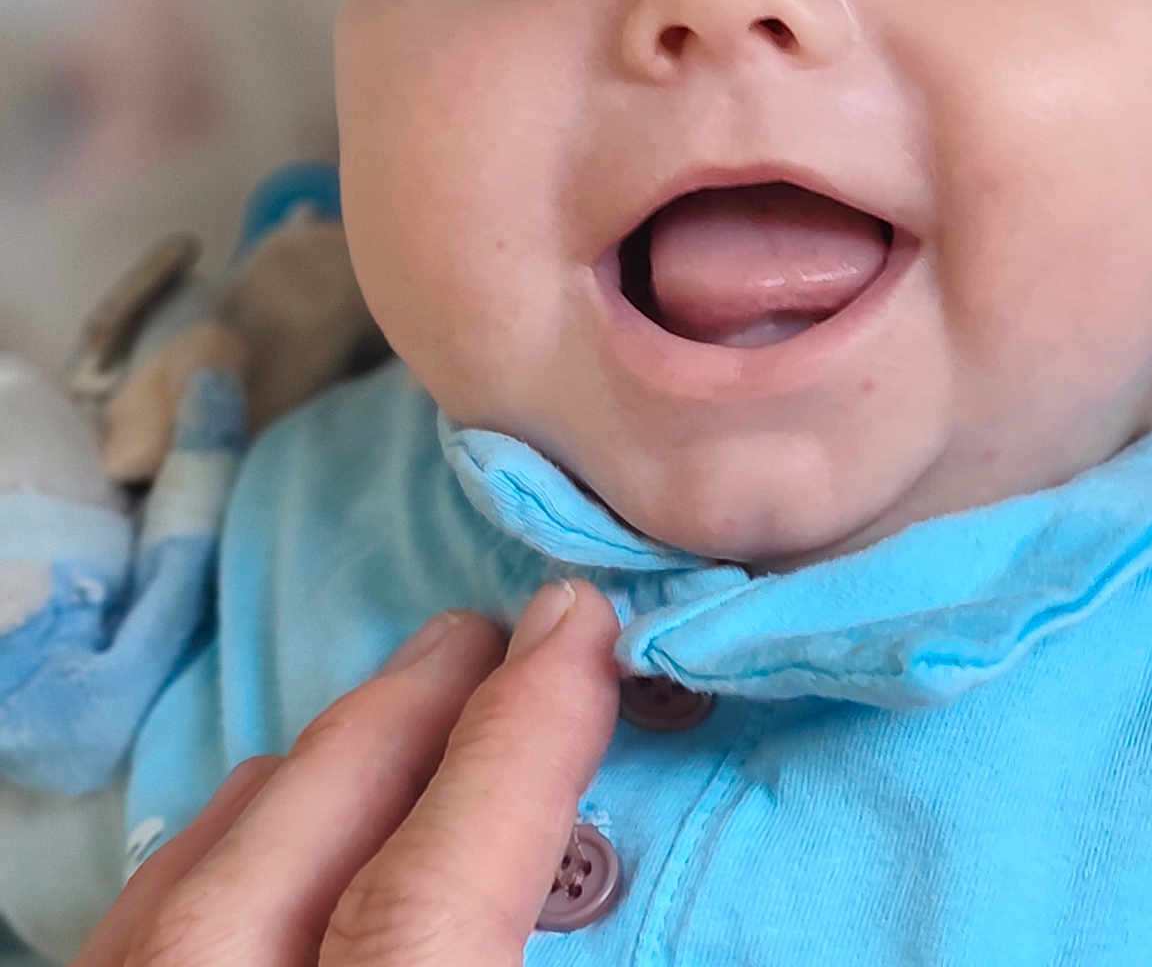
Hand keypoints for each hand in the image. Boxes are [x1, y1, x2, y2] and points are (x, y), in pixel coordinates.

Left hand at [73, 580, 619, 965]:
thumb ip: (568, 959)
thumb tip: (611, 851)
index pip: (426, 902)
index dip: (515, 750)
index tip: (577, 629)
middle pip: (283, 863)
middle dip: (401, 719)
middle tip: (489, 631)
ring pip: (187, 889)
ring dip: (309, 772)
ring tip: (401, 704)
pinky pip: (128, 937)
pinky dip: (218, 854)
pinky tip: (272, 823)